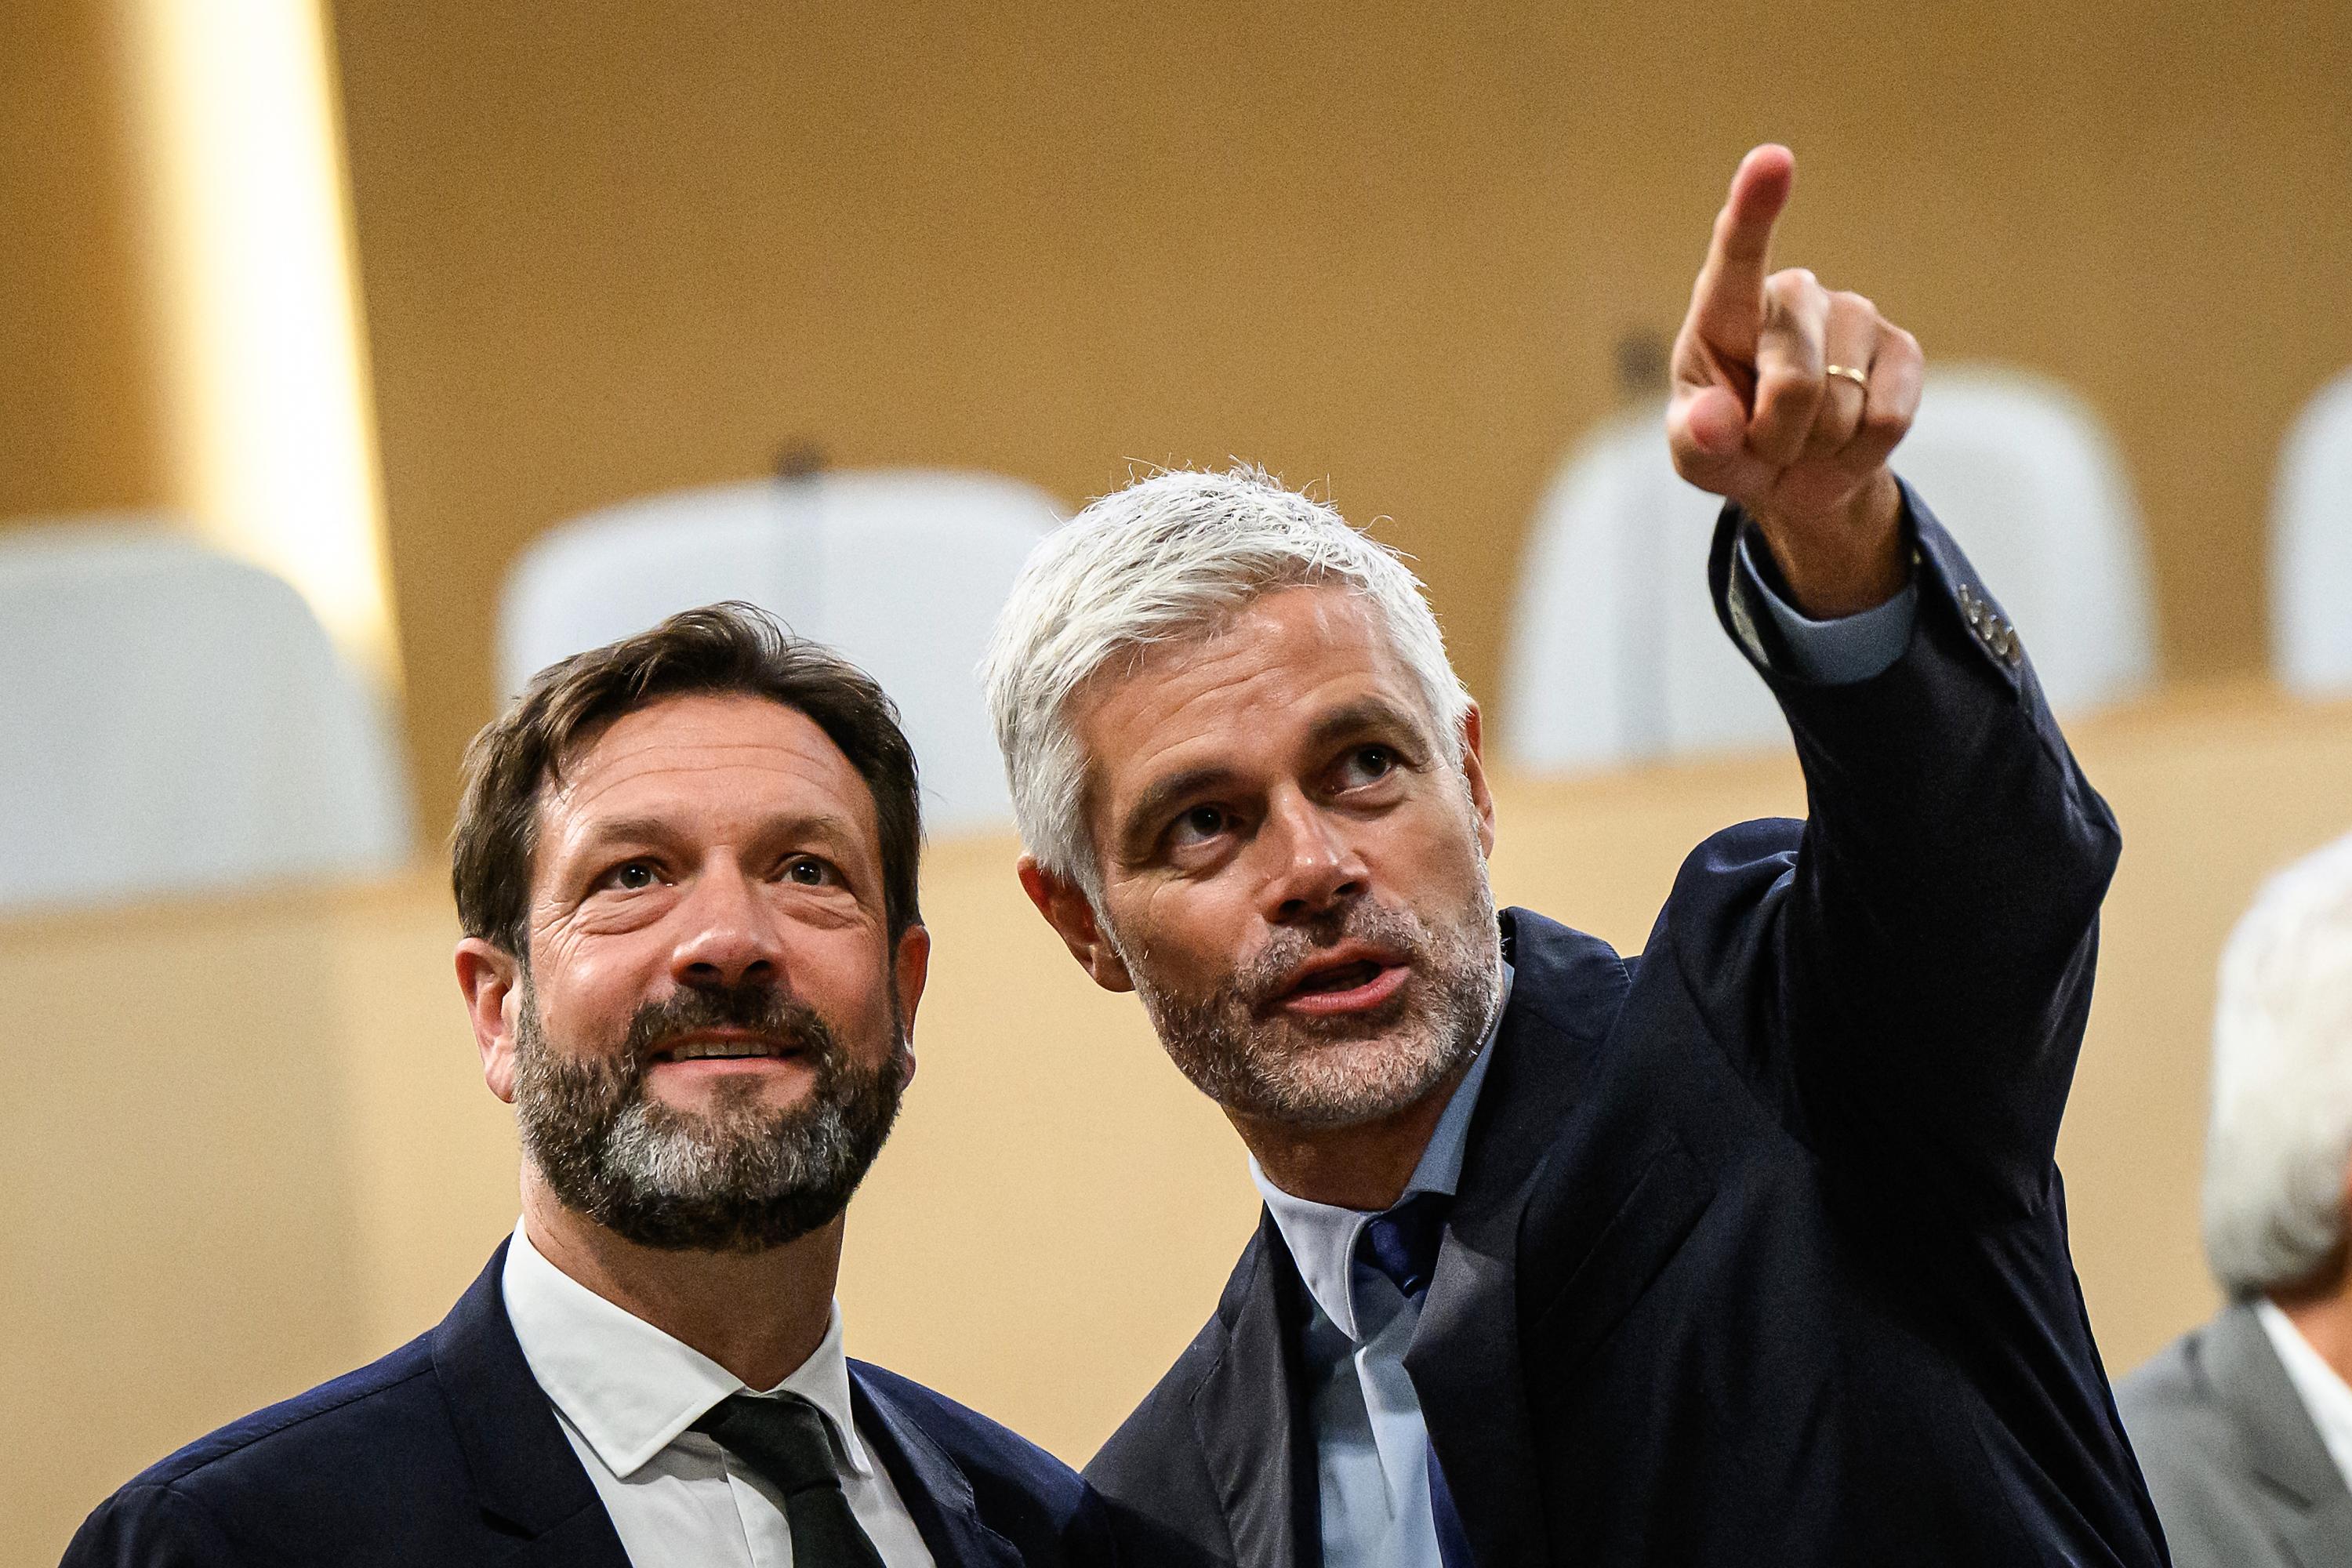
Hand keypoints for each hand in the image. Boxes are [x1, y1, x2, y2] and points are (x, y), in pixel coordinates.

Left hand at [1667, 145, 1922, 617]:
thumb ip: (1695, 440)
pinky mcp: (1903, 351)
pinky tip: (1844, 442)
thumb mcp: (1696, 455)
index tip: (1771, 159)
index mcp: (1726, 309)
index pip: (1738, 252)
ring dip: (1818, 446)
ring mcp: (1854, 317)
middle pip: (1795, 378)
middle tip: (1763, 444)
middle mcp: (1794, 296)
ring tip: (1802, 439)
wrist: (1793, 476)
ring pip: (1845, 406)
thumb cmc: (1730, 446)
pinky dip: (1860, 453)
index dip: (1755, 207)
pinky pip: (1888, 418)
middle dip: (1777, 435)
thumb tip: (1715, 420)